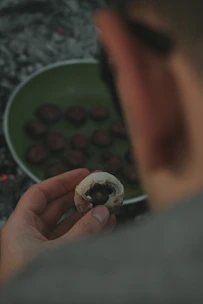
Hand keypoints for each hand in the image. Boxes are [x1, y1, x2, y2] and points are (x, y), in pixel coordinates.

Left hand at [0, 169, 115, 284]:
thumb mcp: (59, 253)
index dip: (61, 181)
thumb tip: (103, 212)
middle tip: (97, 187)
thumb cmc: (32, 286)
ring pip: (67, 225)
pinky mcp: (53, 261)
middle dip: (78, 197)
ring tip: (107, 205)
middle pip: (56, 207)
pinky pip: (72, 240)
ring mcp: (42, 249)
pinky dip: (88, 232)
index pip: (40, 194)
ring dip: (87, 215)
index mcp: (20, 228)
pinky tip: (106, 224)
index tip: (82, 174)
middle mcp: (29, 236)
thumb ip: (83, 231)